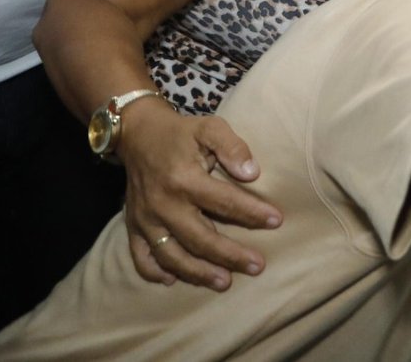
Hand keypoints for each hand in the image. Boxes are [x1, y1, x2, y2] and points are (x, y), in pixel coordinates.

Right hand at [119, 100, 282, 289]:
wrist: (137, 134)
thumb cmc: (181, 133)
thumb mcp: (210, 128)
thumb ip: (233, 147)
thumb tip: (252, 173)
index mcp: (184, 179)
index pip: (225, 202)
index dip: (253, 213)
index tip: (277, 221)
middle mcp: (163, 204)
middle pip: (200, 238)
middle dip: (230, 255)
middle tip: (258, 266)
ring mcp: (145, 219)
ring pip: (172, 255)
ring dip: (198, 273)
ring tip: (224, 282)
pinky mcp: (132, 226)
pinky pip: (141, 257)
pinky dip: (155, 273)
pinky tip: (174, 281)